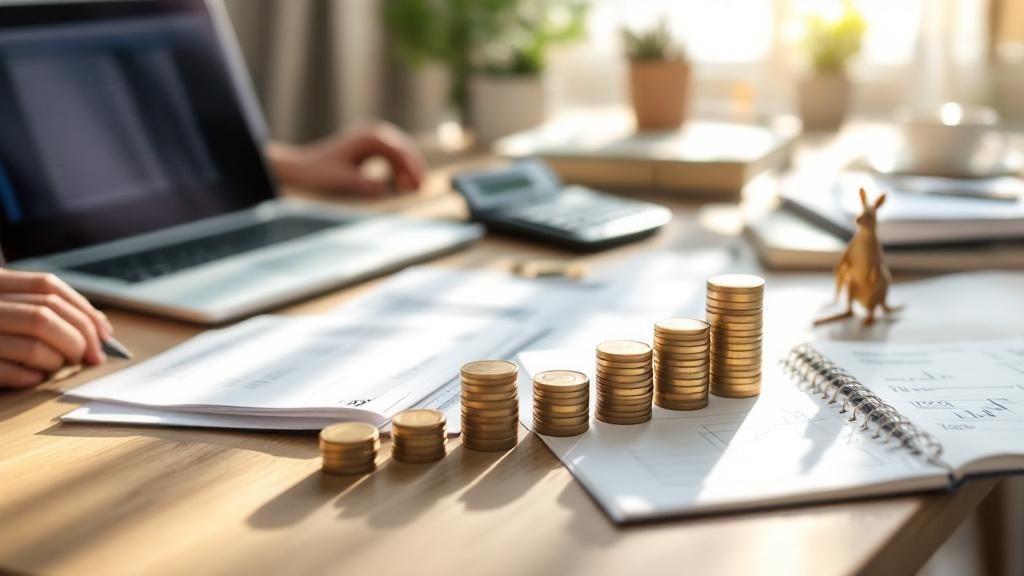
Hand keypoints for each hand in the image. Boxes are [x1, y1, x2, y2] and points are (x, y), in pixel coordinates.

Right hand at [0, 270, 110, 387]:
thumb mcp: (8, 309)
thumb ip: (44, 310)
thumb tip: (99, 328)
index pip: (47, 286)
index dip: (82, 309)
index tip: (104, 334)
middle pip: (44, 314)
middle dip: (78, 338)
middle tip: (90, 357)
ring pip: (32, 342)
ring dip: (57, 359)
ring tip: (59, 366)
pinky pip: (7, 370)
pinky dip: (31, 376)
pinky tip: (35, 377)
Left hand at [267, 122, 426, 195]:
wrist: (303, 167)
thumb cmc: (321, 173)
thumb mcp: (344, 181)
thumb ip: (365, 184)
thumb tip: (386, 189)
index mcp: (368, 137)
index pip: (399, 151)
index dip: (412, 169)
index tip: (419, 185)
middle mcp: (372, 131)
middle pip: (403, 148)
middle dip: (414, 168)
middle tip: (423, 187)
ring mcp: (371, 136)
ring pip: (399, 151)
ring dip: (408, 169)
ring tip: (414, 188)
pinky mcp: (369, 145)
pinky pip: (391, 155)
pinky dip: (398, 168)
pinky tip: (400, 183)